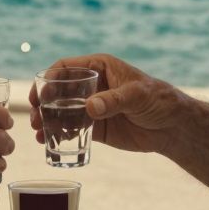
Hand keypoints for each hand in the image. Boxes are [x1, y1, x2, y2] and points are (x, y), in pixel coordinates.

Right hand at [28, 54, 193, 154]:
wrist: (173, 127)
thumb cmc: (159, 101)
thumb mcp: (137, 96)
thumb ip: (114, 100)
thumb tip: (90, 107)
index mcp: (100, 67)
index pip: (66, 68)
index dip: (47, 79)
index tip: (38, 95)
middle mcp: (92, 85)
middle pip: (58, 90)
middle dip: (42, 103)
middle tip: (35, 118)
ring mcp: (92, 106)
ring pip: (61, 111)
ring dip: (47, 120)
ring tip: (38, 133)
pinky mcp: (95, 126)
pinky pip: (72, 129)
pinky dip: (59, 134)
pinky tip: (50, 142)